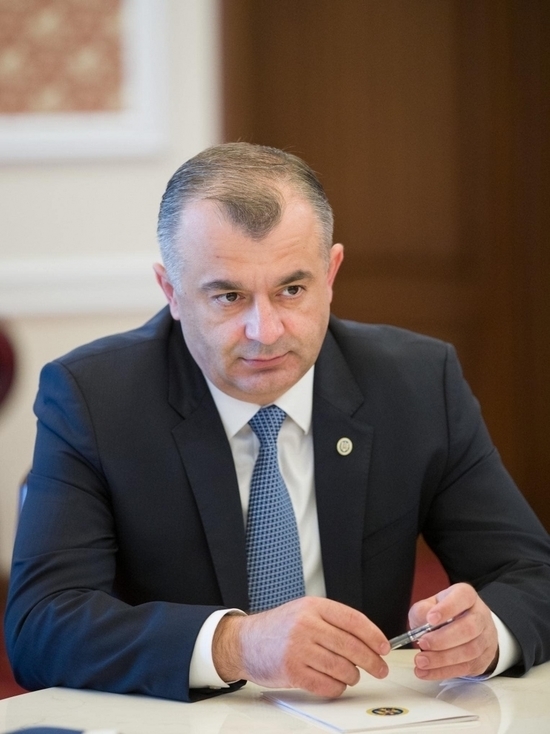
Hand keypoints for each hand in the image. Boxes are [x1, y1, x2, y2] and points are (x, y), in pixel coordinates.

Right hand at [212, 596, 390, 696]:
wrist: (246, 642)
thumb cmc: (279, 628)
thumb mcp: (305, 611)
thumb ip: (332, 621)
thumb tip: (368, 639)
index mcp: (313, 606)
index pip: (353, 620)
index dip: (373, 635)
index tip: (384, 647)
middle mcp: (307, 625)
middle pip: (352, 646)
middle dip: (372, 661)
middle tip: (380, 668)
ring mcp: (299, 648)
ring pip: (342, 668)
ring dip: (353, 676)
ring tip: (351, 675)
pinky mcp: (293, 671)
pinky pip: (327, 685)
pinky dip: (337, 687)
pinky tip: (335, 682)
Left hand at [408, 583, 498, 679]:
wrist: (463, 628)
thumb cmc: (443, 615)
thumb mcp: (429, 605)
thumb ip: (423, 611)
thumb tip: (423, 622)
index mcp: (466, 596)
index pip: (462, 597)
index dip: (447, 608)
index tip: (430, 619)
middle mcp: (480, 615)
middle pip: (469, 628)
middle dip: (443, 639)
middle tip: (422, 644)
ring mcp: (486, 638)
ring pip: (469, 651)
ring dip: (442, 659)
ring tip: (421, 661)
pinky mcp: (484, 659)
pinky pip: (466, 668)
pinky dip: (444, 671)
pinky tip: (427, 672)